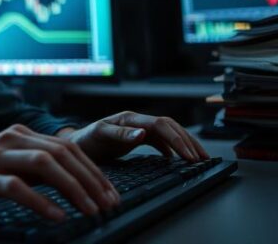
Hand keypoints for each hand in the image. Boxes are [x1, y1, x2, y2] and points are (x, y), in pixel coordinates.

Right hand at [0, 124, 118, 228]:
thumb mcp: (10, 169)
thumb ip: (38, 168)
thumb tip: (77, 182)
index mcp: (20, 134)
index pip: (68, 147)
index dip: (94, 171)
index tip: (111, 194)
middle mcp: (10, 138)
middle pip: (62, 153)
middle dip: (91, 180)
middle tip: (108, 205)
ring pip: (45, 165)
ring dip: (74, 189)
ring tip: (90, 210)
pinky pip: (17, 187)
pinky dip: (41, 202)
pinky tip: (57, 216)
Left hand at [63, 111, 209, 163]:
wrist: (76, 145)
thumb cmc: (86, 139)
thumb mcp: (100, 136)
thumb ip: (120, 134)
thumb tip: (142, 133)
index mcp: (130, 118)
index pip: (161, 125)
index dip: (177, 139)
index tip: (189, 156)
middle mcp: (137, 121)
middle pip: (170, 126)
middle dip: (188, 141)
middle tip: (202, 159)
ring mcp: (138, 129)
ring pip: (168, 133)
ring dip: (184, 144)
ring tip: (198, 158)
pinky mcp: (137, 138)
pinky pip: (160, 141)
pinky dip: (172, 149)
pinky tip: (177, 160)